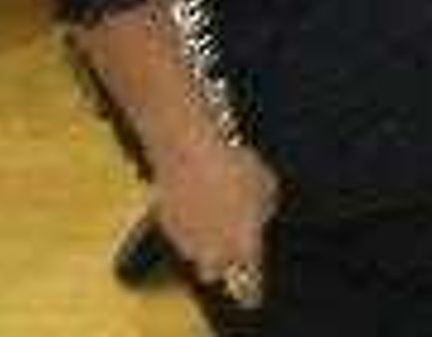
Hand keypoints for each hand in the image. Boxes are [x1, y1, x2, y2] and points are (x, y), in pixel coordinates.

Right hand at [149, 123, 277, 311]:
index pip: (250, 278)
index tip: (253, 277)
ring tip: (210, 209)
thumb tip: (257, 214)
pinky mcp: (165, 227)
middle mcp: (212, 253)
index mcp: (242, 246)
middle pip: (214, 272)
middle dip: (221, 260)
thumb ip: (264, 208)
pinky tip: (191, 198)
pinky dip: (186, 223)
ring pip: (194, 253)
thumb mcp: (266, 184)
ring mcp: (186, 242)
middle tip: (228, 237)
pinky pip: (179, 234)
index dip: (252, 279)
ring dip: (202, 240)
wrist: (189, 152)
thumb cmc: (236, 166)